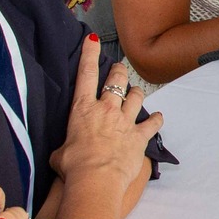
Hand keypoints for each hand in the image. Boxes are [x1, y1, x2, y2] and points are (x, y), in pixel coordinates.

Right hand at [52, 37, 160, 208]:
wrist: (95, 179)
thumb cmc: (74, 166)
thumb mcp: (60, 153)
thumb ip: (66, 146)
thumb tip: (66, 153)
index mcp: (83, 109)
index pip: (86, 74)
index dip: (90, 53)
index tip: (93, 39)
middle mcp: (106, 109)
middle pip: (116, 80)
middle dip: (119, 71)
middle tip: (119, 69)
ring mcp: (125, 121)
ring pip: (136, 96)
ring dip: (136, 93)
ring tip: (136, 93)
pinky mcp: (139, 136)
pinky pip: (153, 123)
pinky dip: (156, 120)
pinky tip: (157, 118)